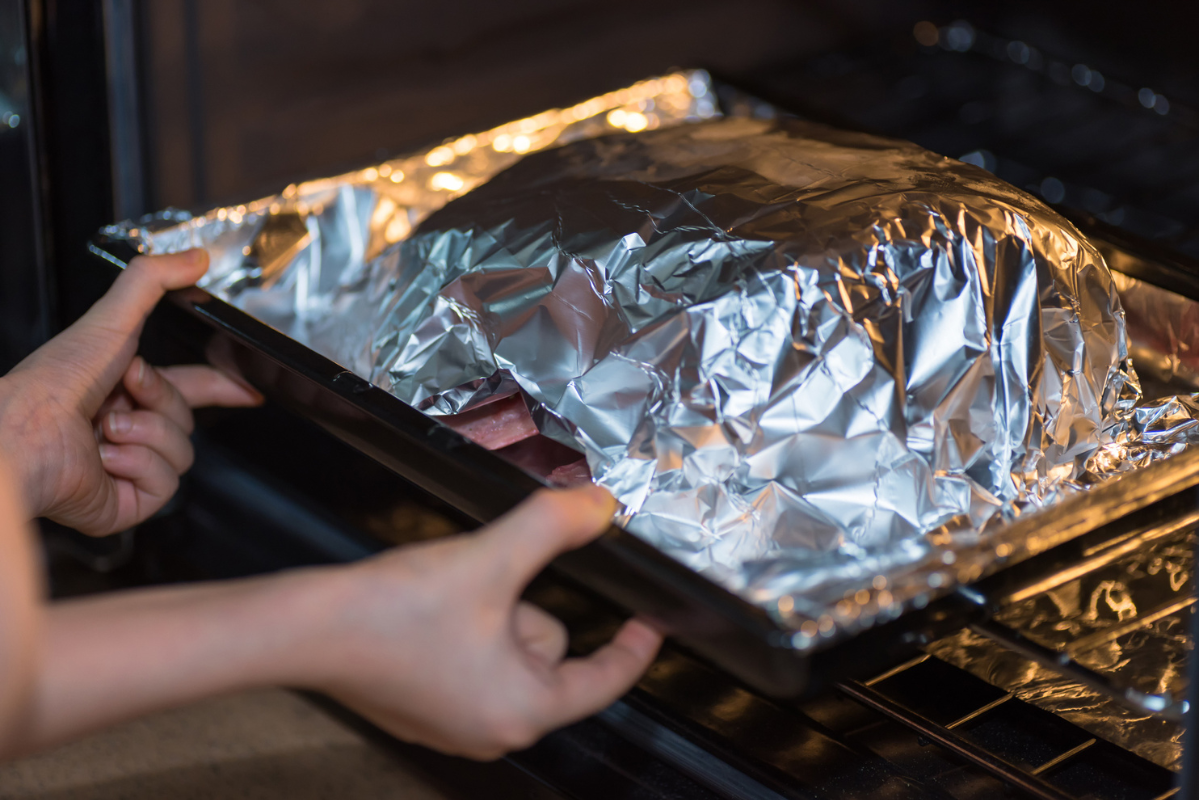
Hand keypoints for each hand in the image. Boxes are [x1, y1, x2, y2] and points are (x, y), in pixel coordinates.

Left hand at [0, 250, 260, 534]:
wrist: (25, 433)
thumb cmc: (53, 382)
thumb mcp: (111, 318)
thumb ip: (152, 280)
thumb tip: (195, 258)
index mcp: (125, 392)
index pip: (191, 388)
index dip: (222, 389)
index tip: (249, 391)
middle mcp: (128, 432)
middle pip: (188, 419)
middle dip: (160, 400)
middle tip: (125, 389)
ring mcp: (129, 470)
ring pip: (183, 454)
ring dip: (146, 433)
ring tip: (106, 429)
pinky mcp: (129, 502)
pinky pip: (167, 484)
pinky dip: (138, 464)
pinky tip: (106, 458)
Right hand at [309, 485, 662, 758]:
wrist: (305, 628)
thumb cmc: (392, 612)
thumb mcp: (490, 558)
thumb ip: (553, 527)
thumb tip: (599, 507)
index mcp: (522, 710)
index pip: (606, 680)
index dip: (634, 645)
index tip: (651, 621)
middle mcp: (492, 730)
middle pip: (548, 651)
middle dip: (526, 606)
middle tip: (487, 582)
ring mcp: (454, 724)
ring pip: (509, 650)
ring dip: (494, 612)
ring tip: (451, 594)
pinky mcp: (424, 708)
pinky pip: (473, 660)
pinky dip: (465, 628)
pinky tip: (431, 610)